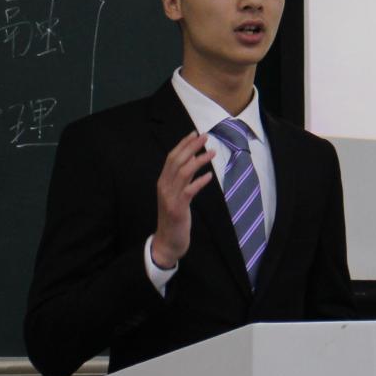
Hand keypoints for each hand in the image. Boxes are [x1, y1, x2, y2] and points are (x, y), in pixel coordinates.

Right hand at [152, 131, 214, 267]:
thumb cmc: (174, 217)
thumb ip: (182, 179)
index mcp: (162, 182)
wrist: (167, 241)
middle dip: (191, 147)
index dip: (182, 144)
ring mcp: (170, 197)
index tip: (194, 134)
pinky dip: (199, 181)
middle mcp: (164, 186)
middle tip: (205, 137)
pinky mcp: (178, 208)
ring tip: (212, 153)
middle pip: (176, 161)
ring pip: (183, 172)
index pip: (171, 158)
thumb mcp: (176, 194)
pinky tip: (209, 176)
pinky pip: (189, 191)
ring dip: (198, 161)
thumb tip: (193, 160)